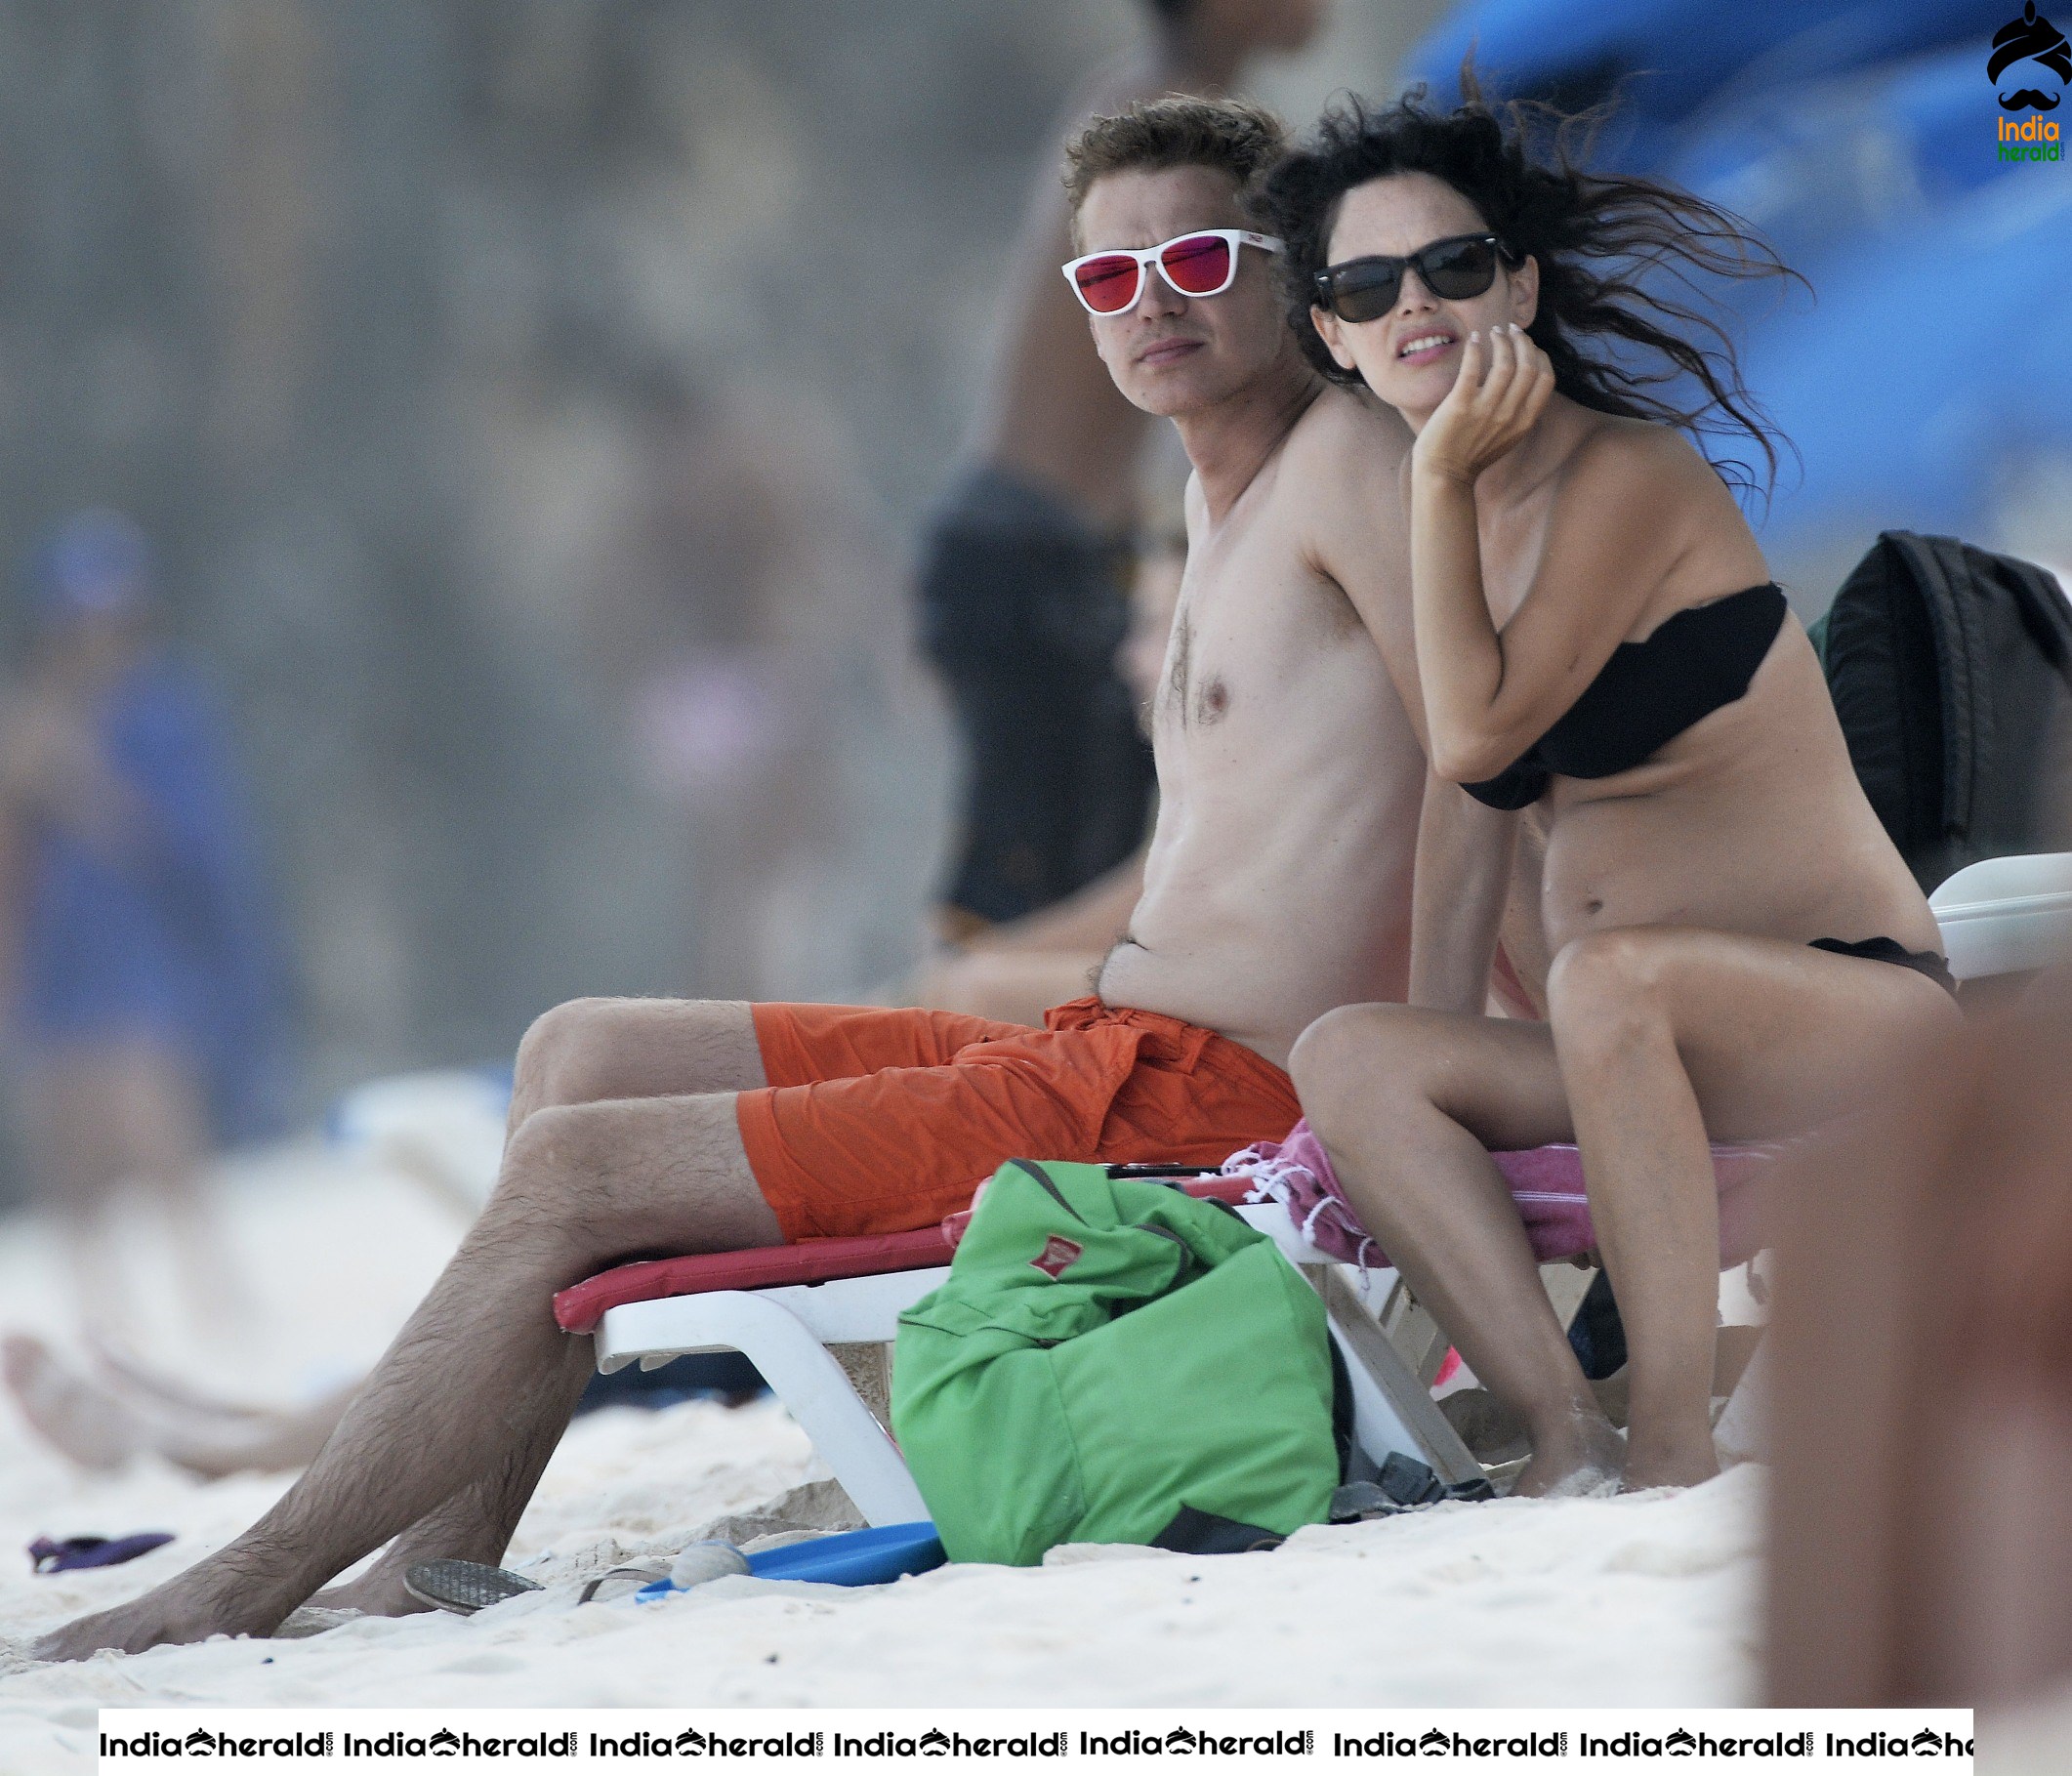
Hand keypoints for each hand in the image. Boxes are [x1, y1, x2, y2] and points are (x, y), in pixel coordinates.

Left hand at [1412, 324, 1554, 484]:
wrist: (1444, 475)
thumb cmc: (1473, 453)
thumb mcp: (1508, 436)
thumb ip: (1521, 410)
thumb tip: (1526, 378)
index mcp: (1524, 421)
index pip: (1545, 378)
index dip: (1539, 355)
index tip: (1527, 345)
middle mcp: (1509, 415)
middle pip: (1528, 366)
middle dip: (1522, 341)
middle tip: (1510, 330)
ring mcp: (1485, 410)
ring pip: (1505, 364)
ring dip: (1501, 340)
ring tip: (1493, 332)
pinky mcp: (1460, 406)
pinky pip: (1473, 369)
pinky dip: (1475, 349)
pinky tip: (1474, 339)